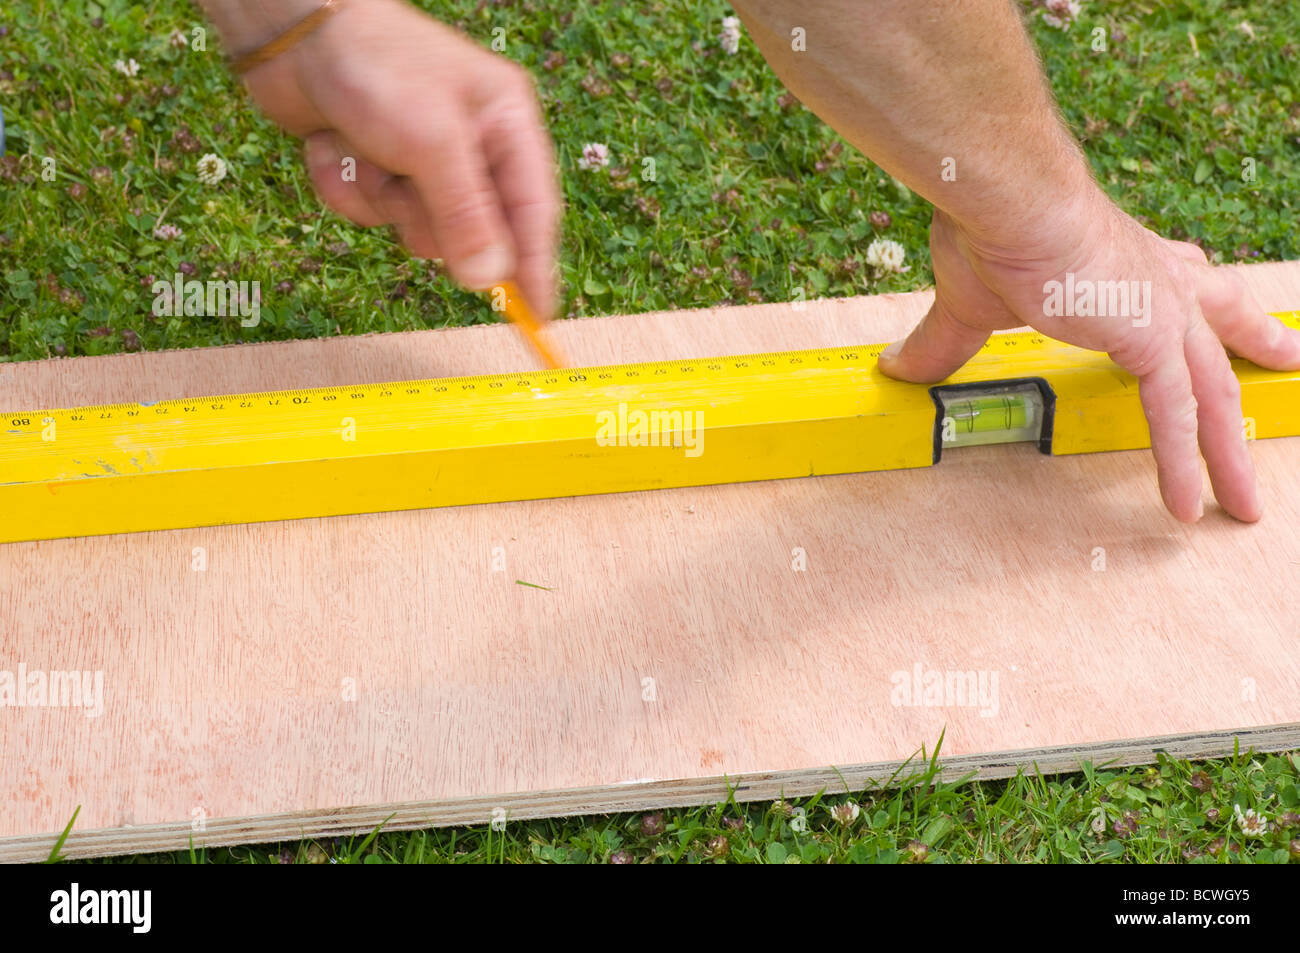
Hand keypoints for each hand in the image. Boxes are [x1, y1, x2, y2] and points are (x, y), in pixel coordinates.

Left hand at [233, 0, 560, 317]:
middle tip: (407, 195)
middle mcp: (472, 146)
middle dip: (431, 222)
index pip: (534, 212)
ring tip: (367, 155)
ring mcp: (422, 160)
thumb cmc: (376, 66)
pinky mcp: (377, 168)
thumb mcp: (432, 143)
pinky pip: (372, 213)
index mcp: (506, 125)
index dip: (535, 266)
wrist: (291, 30)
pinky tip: (336, 145)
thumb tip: (489, 280)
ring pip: (416, 229)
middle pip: (473, 232)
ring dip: (382, 202)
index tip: (538, 316)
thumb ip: (466, 216)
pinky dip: (347, 189)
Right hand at [878, 192, 1299, 522]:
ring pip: (1212, 392)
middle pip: (1221, 325)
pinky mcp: (1152, 342)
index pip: (1179, 278)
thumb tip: (898, 369)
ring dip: (1229, 449)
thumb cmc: (994, 227)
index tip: (1223, 305)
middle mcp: (1158, 279)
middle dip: (1256, 344)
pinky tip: (1189, 505)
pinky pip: (1176, 416)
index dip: (1198, 295)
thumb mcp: (969, 299)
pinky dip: (1183, 463)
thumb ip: (947, 343)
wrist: (1011, 201)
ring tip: (1247, 498)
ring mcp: (1163, 312)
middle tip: (1288, 358)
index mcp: (1124, 259)